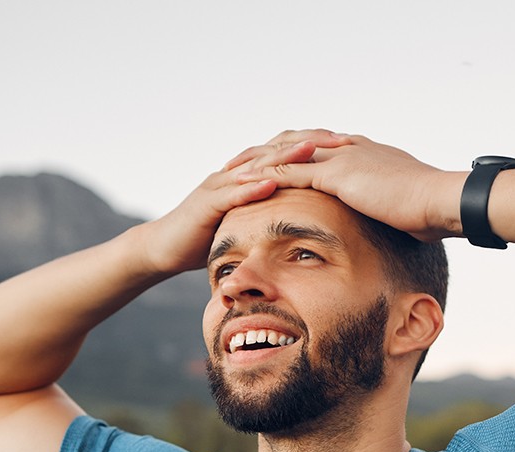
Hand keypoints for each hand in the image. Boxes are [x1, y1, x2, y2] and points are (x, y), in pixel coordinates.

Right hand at [135, 131, 351, 274]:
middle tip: (342, 140)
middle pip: (277, 151)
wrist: (164, 248)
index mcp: (249, 177)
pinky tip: (273, 183)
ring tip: (314, 150)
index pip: (288, 156)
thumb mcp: (248, 226)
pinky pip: (232, 192)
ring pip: (257, 166)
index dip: (318, 150)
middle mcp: (236, 173)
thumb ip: (272, 218)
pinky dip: (253, 187)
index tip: (350, 148)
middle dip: (310, 145)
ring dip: (286, 158)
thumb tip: (305, 226)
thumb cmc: (206, 238)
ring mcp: (220, 184)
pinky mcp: (207, 202)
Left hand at [236, 130, 464, 240]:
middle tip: (237, 162)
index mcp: (360, 152)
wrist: (441, 199)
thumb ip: (389, 206)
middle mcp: (346, 147)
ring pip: (285, 153)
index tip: (271, 162)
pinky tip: (246, 186)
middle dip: (263, 150)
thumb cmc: (432, 208)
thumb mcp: (404, 204)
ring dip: (255, 161)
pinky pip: (290, 172)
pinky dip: (266, 177)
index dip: (290, 152)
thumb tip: (391, 219)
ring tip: (229, 172)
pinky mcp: (336, 173)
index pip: (316, 145)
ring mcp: (340, 157)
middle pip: (293, 140)